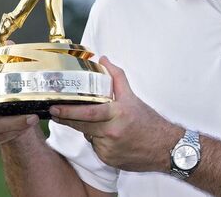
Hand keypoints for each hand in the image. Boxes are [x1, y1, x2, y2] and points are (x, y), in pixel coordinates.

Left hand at [49, 57, 181, 171]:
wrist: (165, 148)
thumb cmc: (148, 121)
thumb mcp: (133, 98)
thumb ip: (117, 77)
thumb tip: (103, 60)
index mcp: (118, 113)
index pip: (88, 112)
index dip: (69, 111)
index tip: (55, 108)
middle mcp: (113, 132)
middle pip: (82, 126)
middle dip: (67, 119)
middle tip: (55, 113)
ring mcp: (110, 148)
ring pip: (89, 136)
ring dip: (88, 130)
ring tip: (100, 124)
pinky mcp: (109, 160)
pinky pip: (96, 148)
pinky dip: (98, 141)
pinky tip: (110, 138)